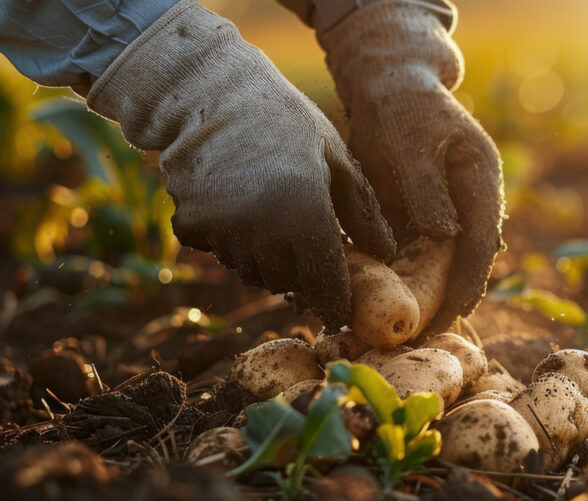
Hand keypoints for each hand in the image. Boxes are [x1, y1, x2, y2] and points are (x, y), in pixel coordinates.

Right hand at [87, 0, 394, 328]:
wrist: (213, 92)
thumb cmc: (288, 122)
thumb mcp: (338, 160)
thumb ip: (363, 213)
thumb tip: (386, 254)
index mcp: (307, 215)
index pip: (327, 283)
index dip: (335, 302)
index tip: (340, 311)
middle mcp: (263, 232)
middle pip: (288, 281)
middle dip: (300, 273)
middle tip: (304, 244)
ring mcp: (223, 231)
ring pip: (252, 271)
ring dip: (265, 257)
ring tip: (270, 213)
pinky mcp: (191, 225)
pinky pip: (217, 252)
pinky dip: (229, 239)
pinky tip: (236, 202)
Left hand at [312, 1, 504, 334]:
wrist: (388, 88)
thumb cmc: (400, 109)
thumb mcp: (411, 144)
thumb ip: (427, 188)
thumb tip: (446, 235)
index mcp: (480, 178)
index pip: (481, 240)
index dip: (468, 281)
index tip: (452, 314)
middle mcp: (472, 199)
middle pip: (468, 259)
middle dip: (452, 299)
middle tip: (429, 335)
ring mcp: (450, 209)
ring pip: (446, 262)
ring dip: (431, 295)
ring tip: (413, 331)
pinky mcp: (426, 216)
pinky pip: (421, 255)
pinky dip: (409, 279)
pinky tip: (393, 305)